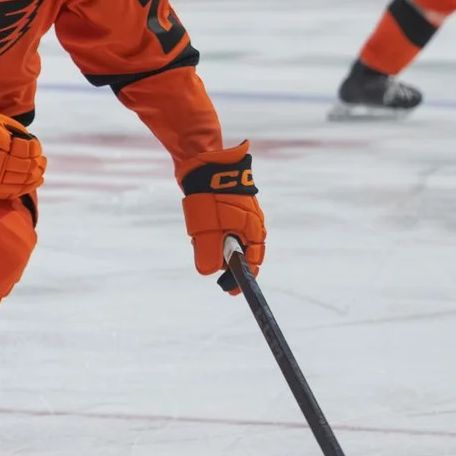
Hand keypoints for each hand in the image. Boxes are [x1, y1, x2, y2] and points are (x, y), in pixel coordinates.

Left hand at [179, 141, 263, 289]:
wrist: (207, 163)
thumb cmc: (210, 196)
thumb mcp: (207, 228)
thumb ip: (208, 251)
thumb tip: (209, 272)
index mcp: (253, 231)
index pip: (252, 262)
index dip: (241, 279)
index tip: (231, 291)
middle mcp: (254, 223)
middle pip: (243, 252)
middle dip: (228, 264)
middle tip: (213, 271)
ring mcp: (245, 214)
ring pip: (234, 240)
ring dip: (220, 248)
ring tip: (201, 245)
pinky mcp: (234, 206)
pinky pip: (228, 228)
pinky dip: (217, 235)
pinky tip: (201, 233)